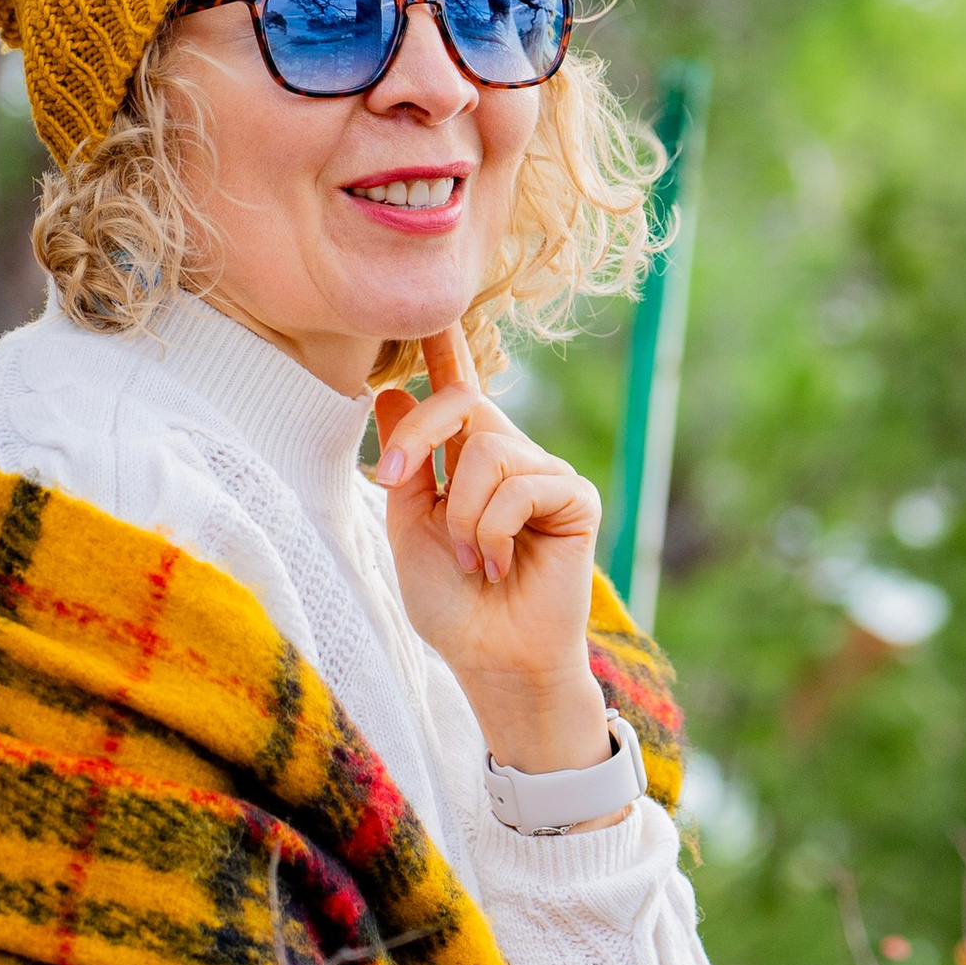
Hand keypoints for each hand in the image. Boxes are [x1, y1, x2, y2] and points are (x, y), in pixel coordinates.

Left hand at [372, 329, 620, 790]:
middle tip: (393, 484)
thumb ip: (406, 465)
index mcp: (469, 460)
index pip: (458, 389)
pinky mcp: (575, 498)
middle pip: (464, 403)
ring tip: (474, 560)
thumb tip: (390, 392)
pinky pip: (519, 485)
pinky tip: (501, 566)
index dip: (446, 345)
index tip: (432, 305)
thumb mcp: (410, 529)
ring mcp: (547, 474)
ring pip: (488, 450)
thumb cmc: (452, 605)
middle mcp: (512, 455)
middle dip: (418, 441)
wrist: (492, 660)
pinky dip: (492, 530)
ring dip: (461, 515)